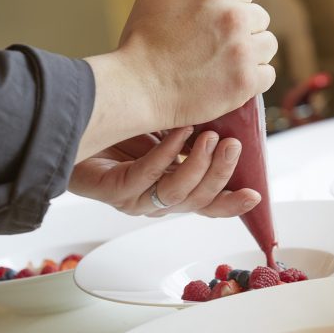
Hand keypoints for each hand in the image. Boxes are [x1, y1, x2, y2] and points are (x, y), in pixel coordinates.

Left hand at [69, 127, 260, 216]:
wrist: (78, 126)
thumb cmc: (124, 131)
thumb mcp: (170, 133)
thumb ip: (196, 139)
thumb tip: (232, 127)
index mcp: (172, 193)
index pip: (207, 206)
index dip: (230, 204)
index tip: (255, 194)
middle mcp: (156, 202)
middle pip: (196, 201)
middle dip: (219, 174)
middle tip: (231, 145)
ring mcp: (134, 199)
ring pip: (174, 194)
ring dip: (197, 165)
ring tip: (209, 136)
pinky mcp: (113, 191)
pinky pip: (146, 176)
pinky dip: (166, 153)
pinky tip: (178, 132)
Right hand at [118, 0, 276, 125]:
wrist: (137, 88)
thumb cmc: (140, 45)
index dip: (232, 10)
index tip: (220, 27)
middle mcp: (235, 18)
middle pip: (260, 20)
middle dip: (244, 32)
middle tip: (223, 48)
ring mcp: (242, 52)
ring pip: (268, 46)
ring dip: (253, 54)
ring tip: (231, 65)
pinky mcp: (245, 83)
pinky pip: (268, 75)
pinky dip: (255, 79)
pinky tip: (236, 81)